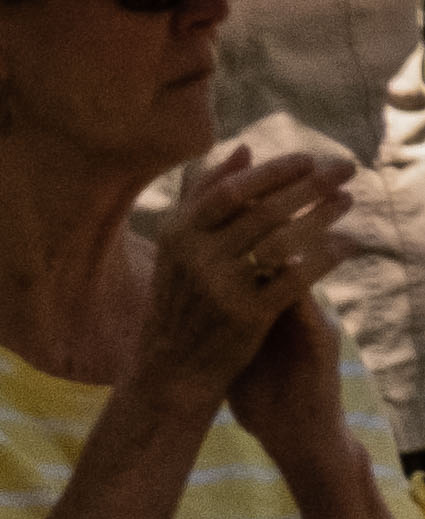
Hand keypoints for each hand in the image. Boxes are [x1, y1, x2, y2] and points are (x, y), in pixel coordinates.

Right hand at [138, 144, 361, 408]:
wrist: (171, 368)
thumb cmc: (181, 299)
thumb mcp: (179, 247)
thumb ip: (205, 196)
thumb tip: (243, 150)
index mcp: (177, 236)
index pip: (232, 190)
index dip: (274, 171)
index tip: (309, 158)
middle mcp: (195, 259)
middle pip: (264, 210)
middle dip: (312, 185)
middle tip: (346, 168)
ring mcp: (220, 288)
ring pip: (284, 240)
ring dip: (323, 215)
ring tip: (347, 200)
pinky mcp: (246, 316)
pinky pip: (296, 277)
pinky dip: (326, 257)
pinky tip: (346, 245)